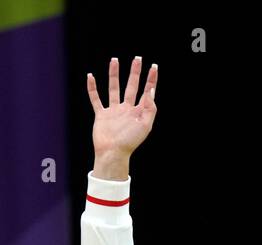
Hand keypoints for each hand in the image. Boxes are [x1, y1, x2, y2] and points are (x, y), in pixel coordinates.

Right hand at [87, 56, 158, 179]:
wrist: (113, 152)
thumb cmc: (130, 141)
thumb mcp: (145, 125)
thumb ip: (149, 108)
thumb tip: (150, 91)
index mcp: (139, 111)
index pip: (147, 91)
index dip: (151, 79)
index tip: (154, 66)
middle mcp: (127, 109)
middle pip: (131, 86)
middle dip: (135, 72)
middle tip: (137, 58)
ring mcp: (114, 111)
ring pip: (113, 88)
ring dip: (114, 74)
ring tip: (114, 60)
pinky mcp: (101, 114)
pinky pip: (95, 99)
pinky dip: (92, 88)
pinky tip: (90, 76)